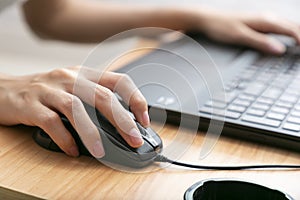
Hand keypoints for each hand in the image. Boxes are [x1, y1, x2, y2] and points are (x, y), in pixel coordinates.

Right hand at [0, 67, 149, 157]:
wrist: (5, 89)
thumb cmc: (46, 92)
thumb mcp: (74, 88)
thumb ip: (95, 101)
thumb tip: (122, 125)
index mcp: (85, 74)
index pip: (119, 80)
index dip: (135, 98)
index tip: (144, 119)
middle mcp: (69, 78)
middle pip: (102, 97)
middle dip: (122, 120)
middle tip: (133, 139)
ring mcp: (50, 90)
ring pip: (76, 109)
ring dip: (92, 132)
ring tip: (102, 151)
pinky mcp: (31, 105)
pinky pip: (51, 123)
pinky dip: (65, 139)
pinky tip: (72, 150)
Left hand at [193, 10, 299, 53]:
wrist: (208, 19)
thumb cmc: (221, 27)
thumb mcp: (240, 36)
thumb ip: (260, 42)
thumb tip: (280, 50)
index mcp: (265, 20)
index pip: (292, 30)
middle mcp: (267, 18)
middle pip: (293, 27)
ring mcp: (263, 19)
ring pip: (287, 26)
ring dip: (297, 35)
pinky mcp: (258, 23)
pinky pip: (279, 27)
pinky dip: (288, 34)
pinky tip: (288, 40)